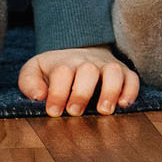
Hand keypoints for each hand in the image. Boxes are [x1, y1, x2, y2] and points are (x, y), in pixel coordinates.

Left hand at [18, 45, 139, 116]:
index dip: (57, 93)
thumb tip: (39, 96)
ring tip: (104, 111)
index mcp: (65, 63)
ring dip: (110, 91)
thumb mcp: (35, 69)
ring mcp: (107, 66)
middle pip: (88, 71)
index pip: (62, 73)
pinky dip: (131, 91)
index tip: (53, 112)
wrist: (81, 50)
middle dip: (82, 93)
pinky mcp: (124, 72)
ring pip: (114, 72)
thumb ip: (29, 81)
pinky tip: (124, 105)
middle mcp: (87, 63)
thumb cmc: (56, 69)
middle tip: (75, 112)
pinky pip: (132, 78)